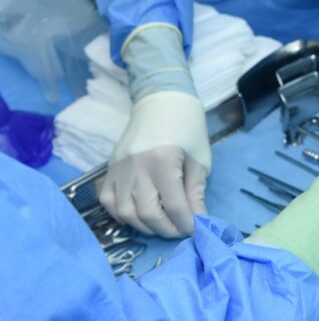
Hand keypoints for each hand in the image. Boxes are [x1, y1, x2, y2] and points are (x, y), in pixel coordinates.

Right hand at [99, 91, 209, 237]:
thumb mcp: (200, 157)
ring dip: (145, 225)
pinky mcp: (108, 168)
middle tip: (180, 229)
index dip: (186, 222)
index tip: (196, 228)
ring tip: (162, 224)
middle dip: (166, 229)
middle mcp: (135, 167)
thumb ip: (196, 191)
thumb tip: (198, 219)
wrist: (160, 100)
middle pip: (147, 214)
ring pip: (125, 213)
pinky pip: (108, 202)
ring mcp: (118, 169)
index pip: (174, 205)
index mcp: (162, 161)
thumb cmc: (187, 126)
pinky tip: (139, 215)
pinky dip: (122, 215)